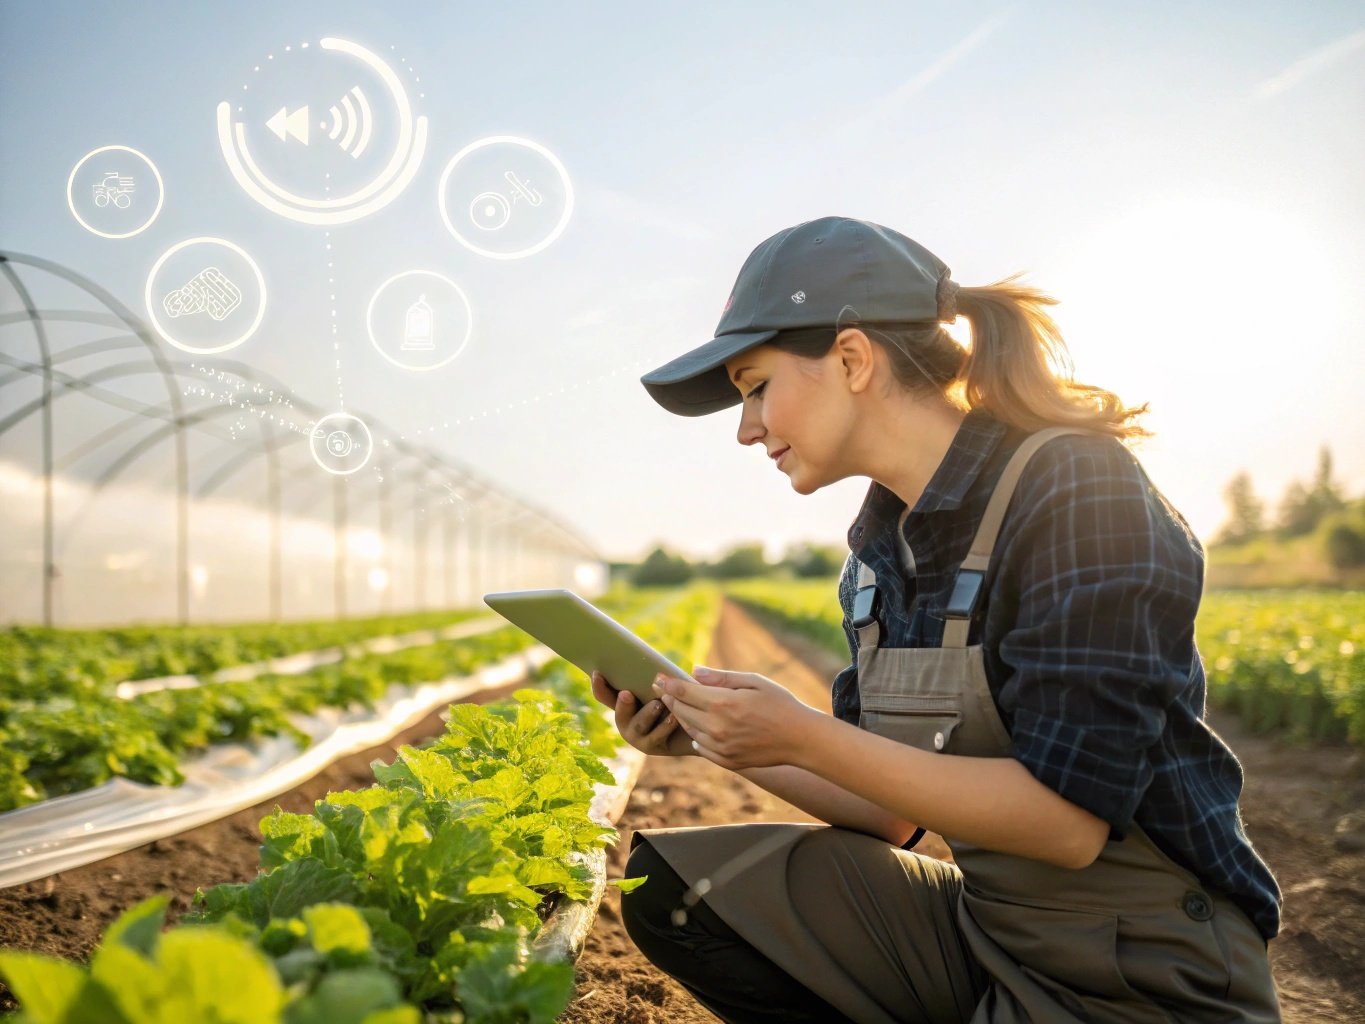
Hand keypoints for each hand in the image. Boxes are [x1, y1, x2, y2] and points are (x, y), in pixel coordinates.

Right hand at [590, 670, 694, 756]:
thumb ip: (657, 678)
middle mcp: (626, 721)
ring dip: (647, 714)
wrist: (693, 727)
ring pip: (638, 726)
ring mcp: (637, 736)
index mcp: (624, 702)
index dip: (599, 686)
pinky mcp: (652, 747)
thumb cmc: (676, 701)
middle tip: (626, 693)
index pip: (605, 695)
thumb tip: (663, 666)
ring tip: (658, 704)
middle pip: (619, 713)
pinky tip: (674, 717)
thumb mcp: (663, 686)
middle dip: (622, 703)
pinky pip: (657, 736)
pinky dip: (665, 726)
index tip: (597, 673)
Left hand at [653, 665, 817, 770]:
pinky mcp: (727, 761)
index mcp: (723, 703)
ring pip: (689, 729)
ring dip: (681, 716)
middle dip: (670, 698)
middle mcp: (717, 727)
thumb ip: (721, 678)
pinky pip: (701, 748)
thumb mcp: (754, 681)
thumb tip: (694, 672)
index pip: (684, 692)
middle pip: (681, 711)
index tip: (657, 676)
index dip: (668, 683)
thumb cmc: (780, 704)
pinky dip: (696, 736)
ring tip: (679, 705)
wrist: (800, 739)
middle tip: (663, 689)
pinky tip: (698, 728)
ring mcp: (721, 747)